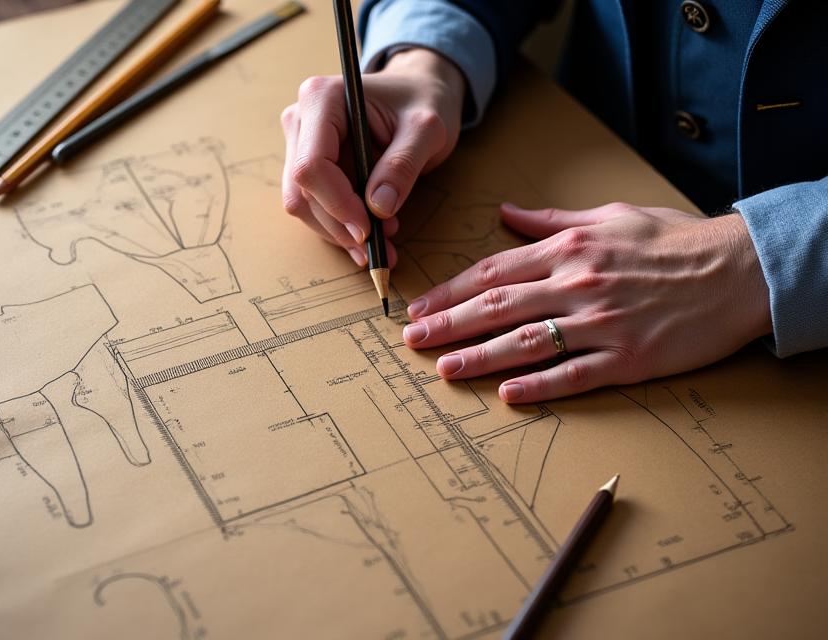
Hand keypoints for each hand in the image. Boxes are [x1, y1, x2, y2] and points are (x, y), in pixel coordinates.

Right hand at [280, 48, 464, 265]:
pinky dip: (339, 227)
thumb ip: (403, 165)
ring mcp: (299, 142)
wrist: (418, 93)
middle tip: (382, 247)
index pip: (311, 166)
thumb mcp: (427, 129)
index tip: (368, 230)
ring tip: (383, 243)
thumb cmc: (423, 101)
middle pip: (303, 191)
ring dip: (339, 232)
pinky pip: (313, 205)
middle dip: (340, 225)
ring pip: (303, 204)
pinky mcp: (307, 163)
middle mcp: (301, 119)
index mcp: (322, 99)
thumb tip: (378, 207)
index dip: (337, 204)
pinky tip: (370, 236)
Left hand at [402, 203, 772, 402]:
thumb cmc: (675, 241)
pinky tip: (508, 395)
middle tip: (412, 341)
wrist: (739, 269)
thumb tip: (506, 213)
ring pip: (527, 343)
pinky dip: (539, 386)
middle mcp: (578, 284)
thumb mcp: (610, 215)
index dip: (451, 290)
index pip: (494, 270)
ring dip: (480, 357)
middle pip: (498, 306)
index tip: (421, 307)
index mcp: (570, 249)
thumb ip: (551, 219)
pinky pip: (575, 374)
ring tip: (444, 369)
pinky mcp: (629, 358)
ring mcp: (603, 324)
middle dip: (448, 324)